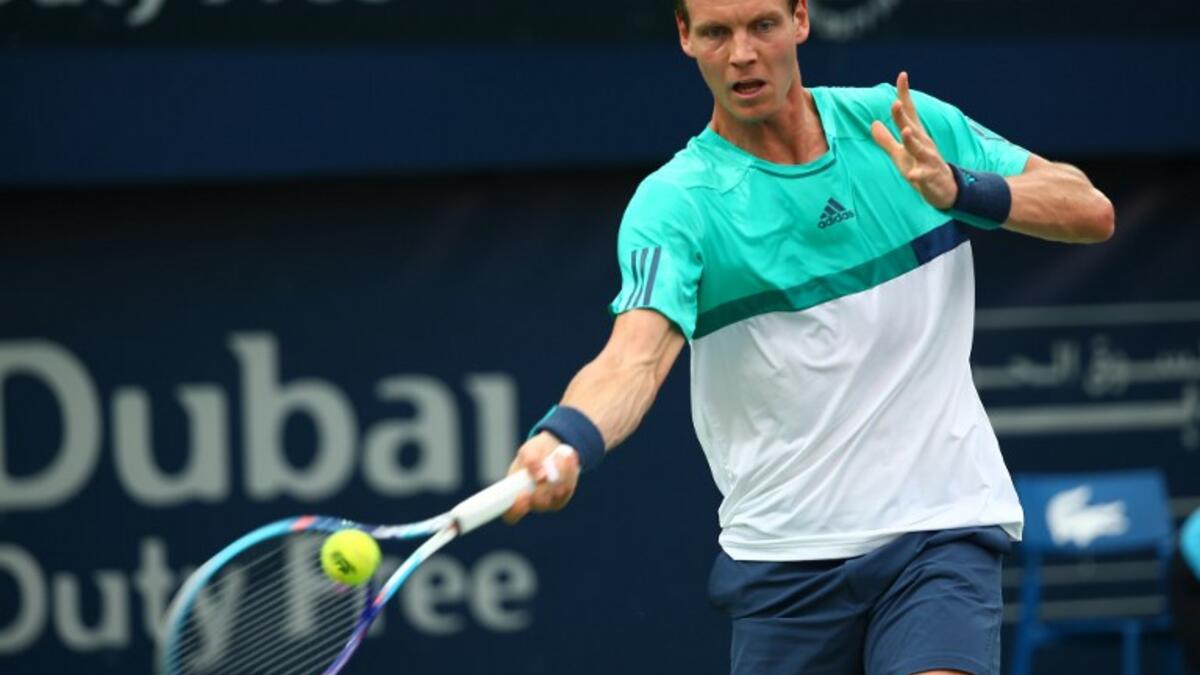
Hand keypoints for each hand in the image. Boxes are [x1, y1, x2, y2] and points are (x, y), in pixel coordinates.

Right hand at [502, 431, 580, 523]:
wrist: (553, 449)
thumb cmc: (535, 452)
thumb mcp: (529, 449)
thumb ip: (530, 459)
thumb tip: (540, 475)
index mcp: (514, 493)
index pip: (511, 513)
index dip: (516, 509)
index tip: (523, 494)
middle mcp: (531, 502)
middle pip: (539, 504)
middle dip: (544, 487)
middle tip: (546, 470)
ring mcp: (549, 501)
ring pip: (556, 494)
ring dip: (559, 474)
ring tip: (558, 456)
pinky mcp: (563, 496)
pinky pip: (568, 488)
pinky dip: (569, 472)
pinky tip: (567, 459)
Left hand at [870, 72, 957, 209]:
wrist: (944, 189)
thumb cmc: (920, 167)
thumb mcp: (899, 154)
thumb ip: (886, 140)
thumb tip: (873, 123)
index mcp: (915, 135)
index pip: (909, 112)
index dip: (904, 95)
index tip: (902, 75)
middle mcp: (923, 143)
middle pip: (912, 127)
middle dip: (903, 116)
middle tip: (894, 103)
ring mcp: (928, 159)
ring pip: (920, 148)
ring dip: (912, 140)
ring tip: (905, 131)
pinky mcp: (930, 176)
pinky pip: (923, 175)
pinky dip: (918, 174)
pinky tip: (912, 175)